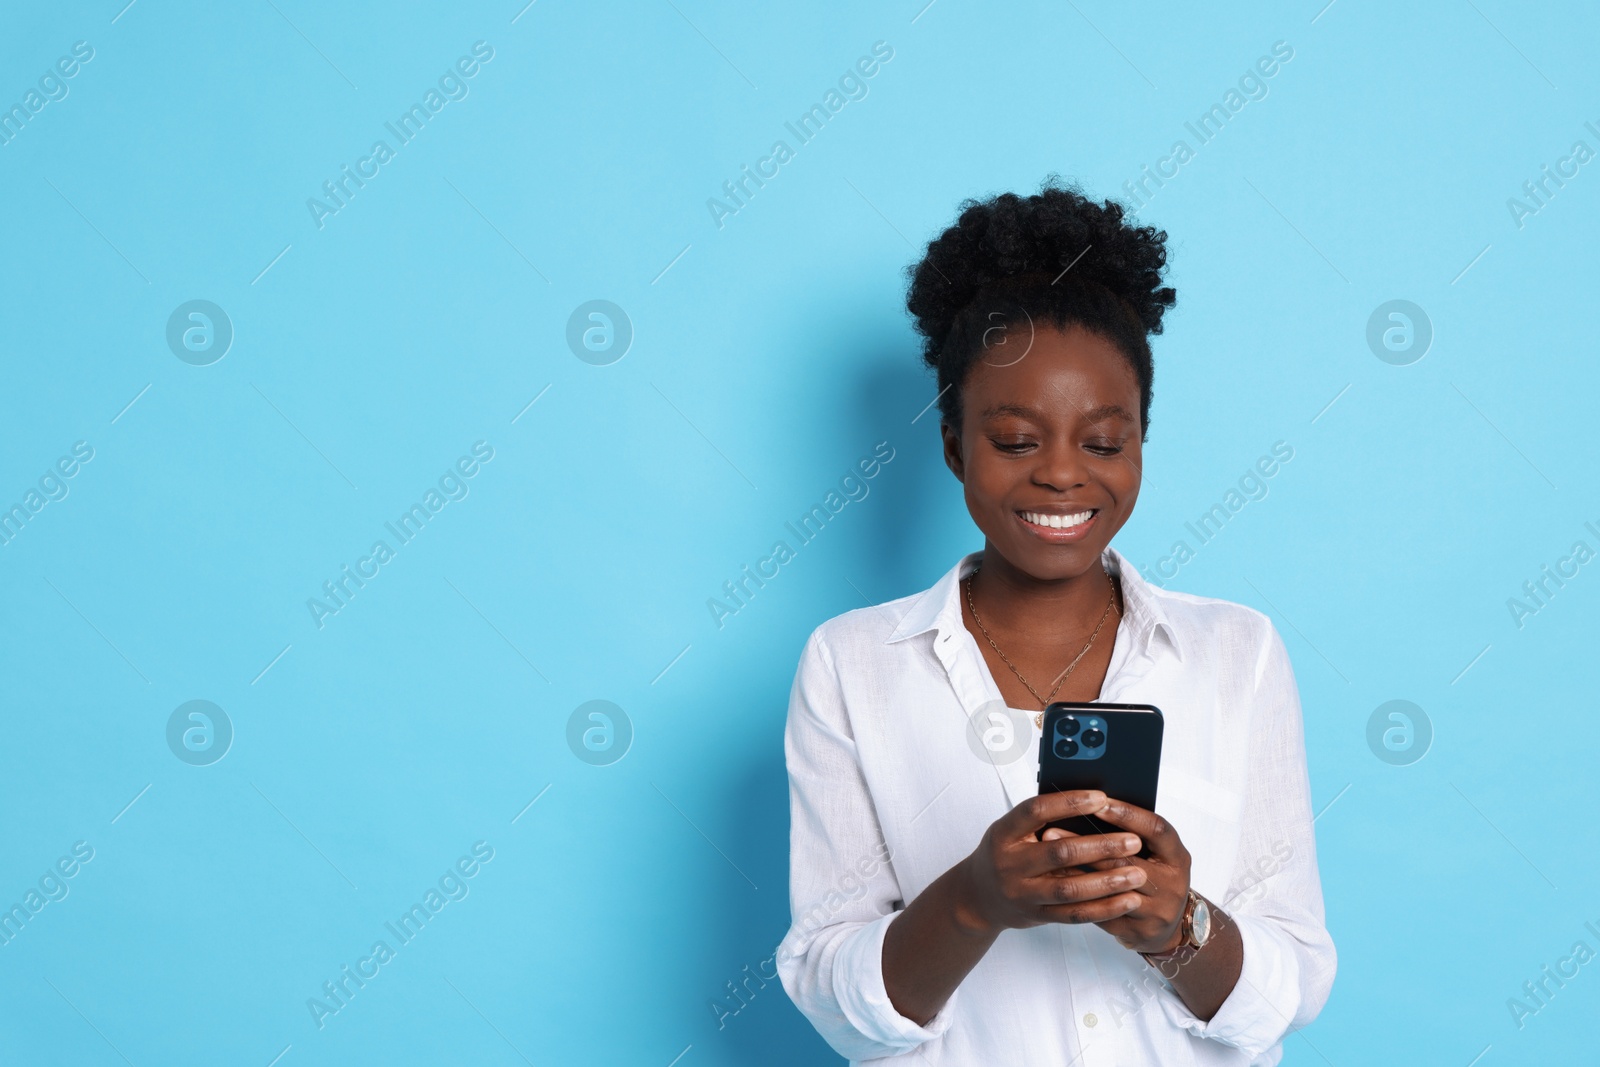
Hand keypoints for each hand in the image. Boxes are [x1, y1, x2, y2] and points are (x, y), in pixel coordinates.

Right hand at [954, 791, 1148, 936]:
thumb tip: (1093, 803)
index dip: (1068, 803)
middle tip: (1133, 841)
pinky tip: (1127, 901)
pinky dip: (1104, 909)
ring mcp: (1022, 893)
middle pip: (1058, 853)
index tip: (1102, 798)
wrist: (977, 897)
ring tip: (1138, 874)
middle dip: (1100, 847)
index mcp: (1003, 833)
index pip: (1036, 811)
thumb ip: (1041, 821)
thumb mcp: (1011, 831)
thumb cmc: (1004, 853)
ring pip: (1069, 889)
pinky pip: (1073, 914)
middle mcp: (1009, 864)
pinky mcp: (1036, 916)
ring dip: (1107, 882)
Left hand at [1042, 798, 1192, 953]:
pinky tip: (1054, 881)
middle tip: (1052, 828)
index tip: (1098, 802)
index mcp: (1178, 858)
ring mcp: (1156, 912)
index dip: (1128, 815)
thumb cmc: (1157, 877)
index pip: (1156, 830)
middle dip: (1087, 844)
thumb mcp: (1158, 853)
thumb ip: (1135, 832)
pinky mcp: (1137, 932)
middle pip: (1127, 862)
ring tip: (1047, 853)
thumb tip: (1092, 803)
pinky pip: (1101, 913)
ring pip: (1110, 890)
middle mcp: (1172, 886)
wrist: (1171, 928)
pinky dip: (1076, 895)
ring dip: (1075, 870)